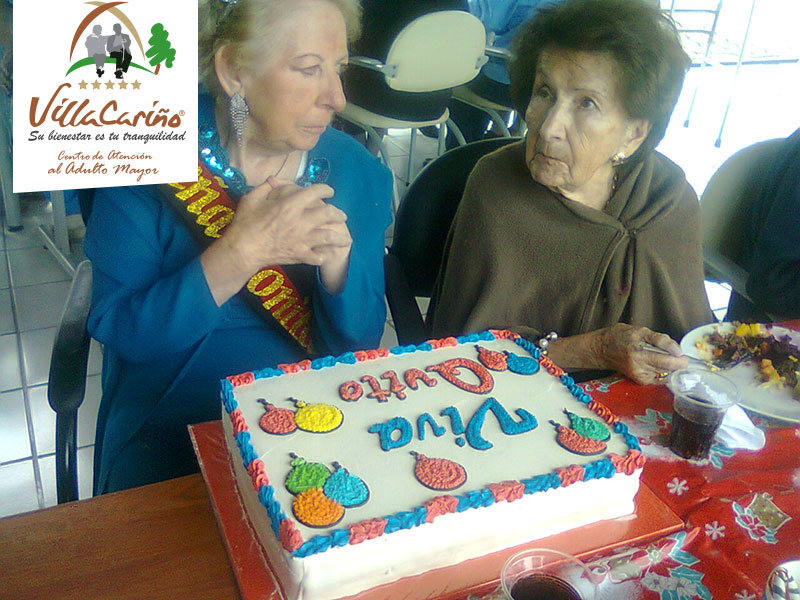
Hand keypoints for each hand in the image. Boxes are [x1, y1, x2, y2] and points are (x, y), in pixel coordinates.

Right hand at [201, 177, 351, 304]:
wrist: (242, 249)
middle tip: (341, 215)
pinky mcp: (300, 254)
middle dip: (338, 213)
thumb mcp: (251, 198)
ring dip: (339, 237)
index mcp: (290, 204)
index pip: (315, 192)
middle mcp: (301, 220)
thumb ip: (266, 187)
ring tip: (345, 238)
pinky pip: (318, 257)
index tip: (329, 191)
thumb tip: (274, 179)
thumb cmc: (245, 222)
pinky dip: (323, 256)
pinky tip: (325, 255)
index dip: (325, 189)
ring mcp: (302, 239)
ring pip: (329, 236)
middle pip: (328, 213)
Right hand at [596, 323, 688, 384]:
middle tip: (680, 357)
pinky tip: (658, 365)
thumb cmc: (619, 337)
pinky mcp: (639, 380)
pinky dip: (663, 371)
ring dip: (670, 366)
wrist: (601, 350)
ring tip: (665, 358)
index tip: (681, 352)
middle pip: (666, 366)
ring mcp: (638, 375)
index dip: (677, 353)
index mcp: (637, 352)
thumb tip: (676, 350)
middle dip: (677, 361)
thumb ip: (659, 339)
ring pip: (665, 373)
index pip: (664, 355)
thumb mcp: (639, 331)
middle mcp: (638, 366)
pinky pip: (659, 378)